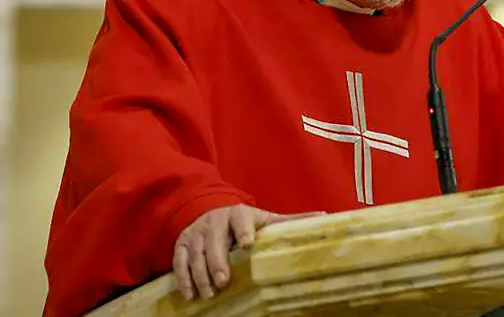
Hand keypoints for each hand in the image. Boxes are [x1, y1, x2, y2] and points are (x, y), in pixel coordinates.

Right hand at [172, 205, 322, 299]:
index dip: (244, 231)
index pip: (241, 220)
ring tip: (209, 294)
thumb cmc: (243, 221)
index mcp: (238, 214)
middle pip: (215, 241)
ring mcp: (197, 232)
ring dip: (200, 275)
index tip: (247, 244)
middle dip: (218, 262)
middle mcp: (215, 221)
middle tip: (224, 282)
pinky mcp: (182, 243)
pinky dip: (183, 278)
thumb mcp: (265, 219)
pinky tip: (190, 294)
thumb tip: (324, 216)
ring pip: (196, 253)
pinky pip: (179, 260)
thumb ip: (290, 221)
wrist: (208, 210)